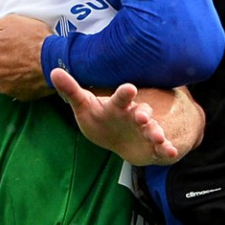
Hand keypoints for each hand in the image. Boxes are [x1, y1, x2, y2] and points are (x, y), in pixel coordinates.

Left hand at [0, 15, 52, 100]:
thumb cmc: (35, 40)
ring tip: (29, 62)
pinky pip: (19, 86)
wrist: (56, 59)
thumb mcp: (10, 20)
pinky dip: (24, 80)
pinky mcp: (19, 95)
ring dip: (14, 70)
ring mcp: (4, 86)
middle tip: (22, 50)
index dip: (1, 41)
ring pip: (6, 76)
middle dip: (5, 58)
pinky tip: (33, 72)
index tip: (12, 40)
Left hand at [50, 67, 181, 165]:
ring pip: (153, 129)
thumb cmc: (99, 117)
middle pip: (142, 112)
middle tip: (143, 116)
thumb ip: (71, 90)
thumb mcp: (84, 106)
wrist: (116, 137)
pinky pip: (160, 146)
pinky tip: (170, 152)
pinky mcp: (151, 145)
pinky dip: (166, 149)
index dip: (125, 93)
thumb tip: (53, 71)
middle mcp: (135, 115)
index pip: (121, 97)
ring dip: (157, 132)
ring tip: (158, 137)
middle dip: (144, 114)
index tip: (129, 88)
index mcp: (119, 105)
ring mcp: (145, 130)